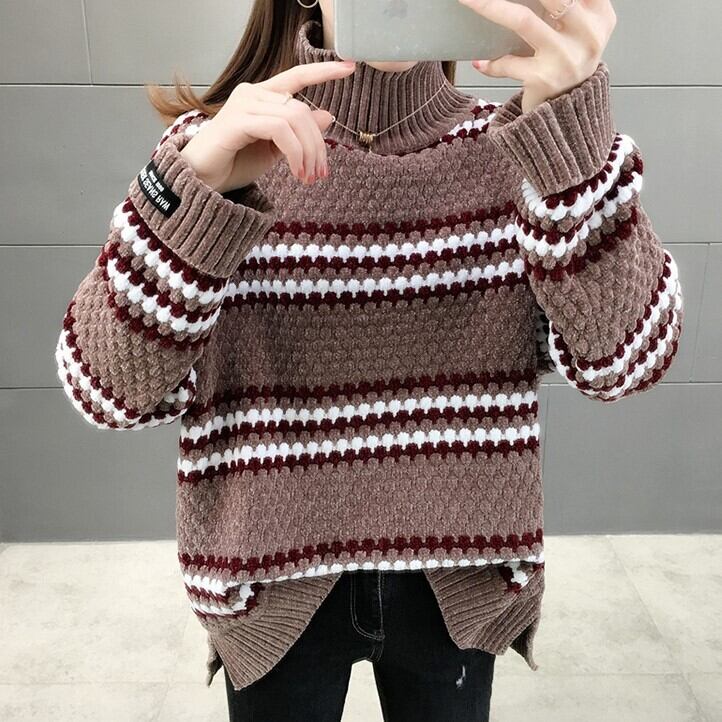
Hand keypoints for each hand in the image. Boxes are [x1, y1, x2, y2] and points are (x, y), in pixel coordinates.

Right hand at [180, 60, 356, 192]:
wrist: (202, 181)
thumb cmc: (235, 164)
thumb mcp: (276, 150)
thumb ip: (299, 134)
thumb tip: (328, 116)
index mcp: (261, 97)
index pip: (296, 77)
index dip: (323, 71)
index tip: (350, 67)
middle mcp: (252, 94)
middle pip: (301, 109)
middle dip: (317, 144)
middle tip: (320, 173)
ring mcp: (243, 104)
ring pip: (294, 118)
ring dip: (308, 152)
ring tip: (308, 177)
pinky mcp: (237, 121)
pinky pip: (279, 130)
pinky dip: (294, 152)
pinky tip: (297, 172)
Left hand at [458, 0, 615, 112]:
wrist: (569, 116)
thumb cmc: (567, 64)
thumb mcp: (579, 29)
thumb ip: (565, 5)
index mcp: (599, 13)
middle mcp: (587, 33)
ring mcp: (565, 57)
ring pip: (522, 20)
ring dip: (490, 7)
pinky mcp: (543, 79)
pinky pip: (508, 63)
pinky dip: (491, 63)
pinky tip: (481, 62)